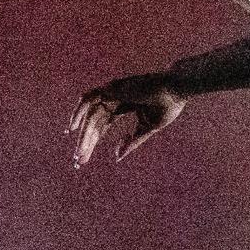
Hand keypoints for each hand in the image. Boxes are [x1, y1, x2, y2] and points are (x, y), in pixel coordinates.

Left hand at [68, 72, 185, 168]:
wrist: (177, 90)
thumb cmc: (168, 106)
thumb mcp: (148, 128)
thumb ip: (132, 141)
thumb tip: (116, 157)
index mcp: (126, 106)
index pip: (103, 126)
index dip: (93, 141)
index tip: (85, 158)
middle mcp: (116, 99)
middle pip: (95, 123)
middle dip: (86, 142)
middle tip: (78, 160)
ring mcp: (113, 92)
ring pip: (91, 116)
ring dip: (83, 135)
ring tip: (78, 154)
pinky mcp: (111, 88)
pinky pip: (88, 99)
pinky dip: (78, 112)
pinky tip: (72, 128)